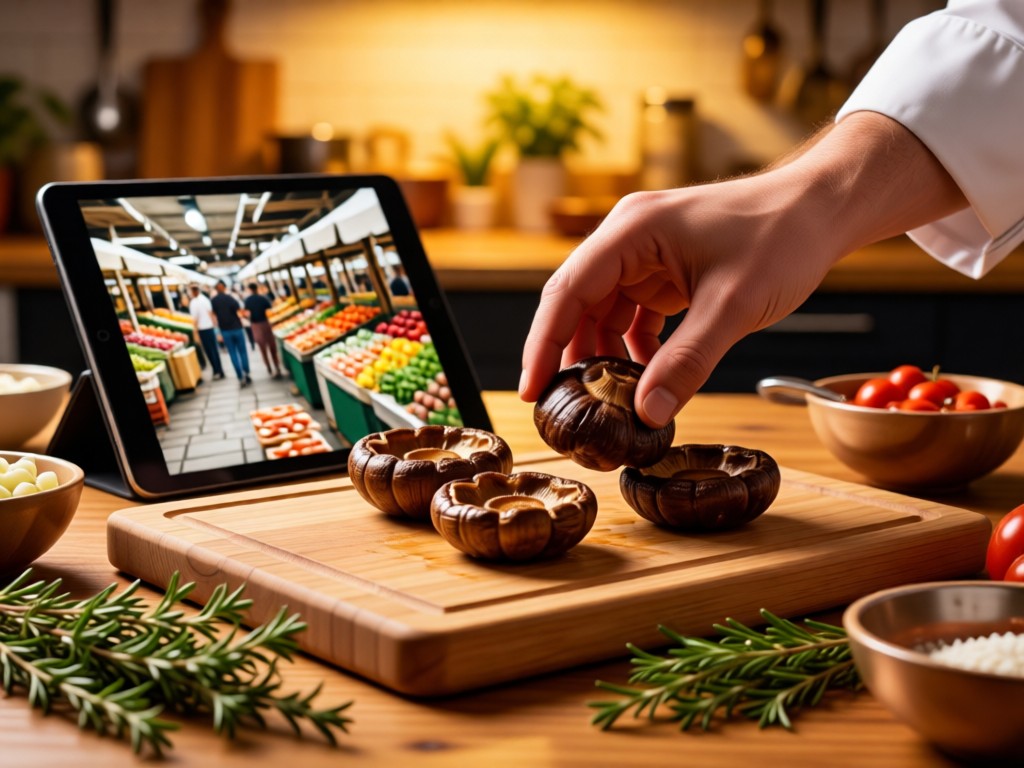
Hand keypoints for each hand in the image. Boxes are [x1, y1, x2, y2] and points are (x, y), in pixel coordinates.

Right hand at [519, 172, 840, 425]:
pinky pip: (633, 315)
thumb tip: (647, 415)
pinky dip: (634, 349)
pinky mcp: (665, 271)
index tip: (533, 391)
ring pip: (603, 314)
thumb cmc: (782, 236)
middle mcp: (629, 238)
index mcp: (632, 231)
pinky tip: (644, 379)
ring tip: (607, 404)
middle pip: (578, 304)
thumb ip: (687, 362)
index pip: (567, 292)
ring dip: (604, 357)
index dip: (543, 345)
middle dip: (570, 357)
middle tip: (565, 410)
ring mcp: (646, 254)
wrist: (822, 210)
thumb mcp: (733, 306)